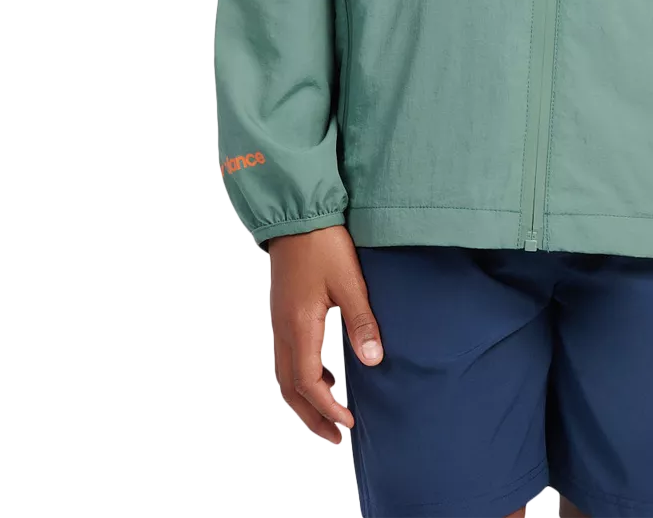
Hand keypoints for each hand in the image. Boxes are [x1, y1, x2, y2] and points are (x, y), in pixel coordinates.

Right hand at [267, 225, 384, 442]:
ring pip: (284, 375)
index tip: (349, 424)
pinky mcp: (281, 313)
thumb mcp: (350, 281)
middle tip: (336, 437)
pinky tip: (325, 374)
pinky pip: (285, 357)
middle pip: (288, 388)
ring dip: (304, 399)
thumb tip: (374, 362)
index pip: (307, 383)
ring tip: (331, 412)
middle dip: (310, 416)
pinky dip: (301, 376)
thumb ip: (362, 322)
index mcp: (298, 325)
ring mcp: (278, 321)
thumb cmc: (324, 244)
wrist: (296, 215)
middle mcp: (282, 329)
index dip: (327, 408)